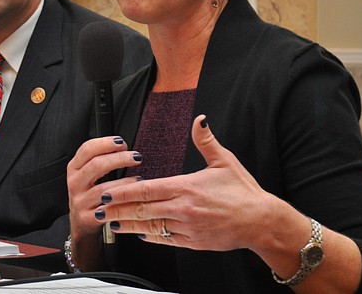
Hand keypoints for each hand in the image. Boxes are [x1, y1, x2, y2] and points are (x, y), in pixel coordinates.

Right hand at [67, 136, 143, 240]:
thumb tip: (123, 146)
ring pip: (103, 189)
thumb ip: (101, 158)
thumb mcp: (88, 174)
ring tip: (140, 179)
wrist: (81, 223)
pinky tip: (133, 197)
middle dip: (119, 158)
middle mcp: (75, 183)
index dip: (105, 143)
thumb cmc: (90, 193)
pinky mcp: (87, 218)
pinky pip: (108, 208)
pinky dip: (123, 201)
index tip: (122, 142)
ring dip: (124, 182)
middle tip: (136, 156)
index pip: (87, 149)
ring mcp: (80, 201)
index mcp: (75, 168)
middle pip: (96, 165)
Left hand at [93, 114, 276, 251]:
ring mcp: (187, 228)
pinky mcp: (193, 242)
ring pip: (150, 227)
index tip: (109, 191)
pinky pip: (166, 240)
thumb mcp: (225, 161)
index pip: (148, 189)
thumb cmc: (243, 191)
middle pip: (143, 209)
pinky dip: (150, 237)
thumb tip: (200, 120)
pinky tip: (139, 233)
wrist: (260, 222)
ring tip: (112, 222)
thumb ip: (206, 141)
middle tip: (100, 209)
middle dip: (119, 209)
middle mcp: (184, 209)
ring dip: (129, 224)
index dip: (125, 191)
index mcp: (187, 187)